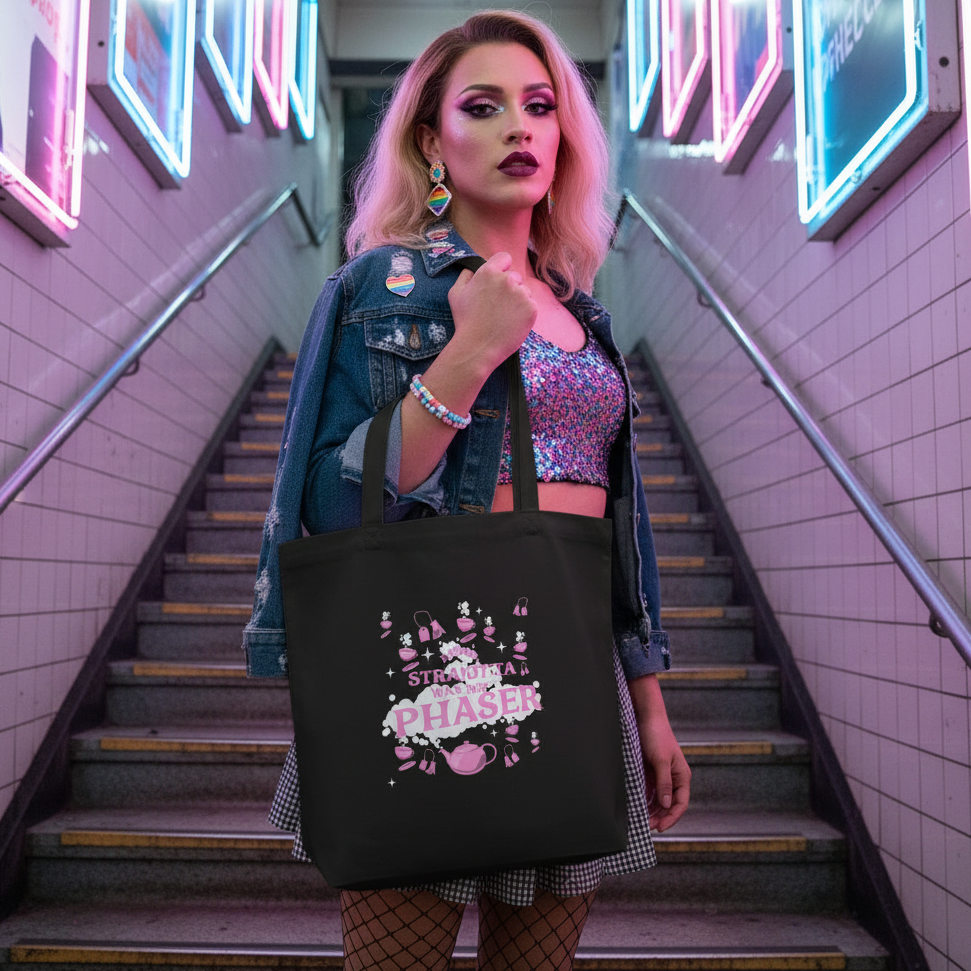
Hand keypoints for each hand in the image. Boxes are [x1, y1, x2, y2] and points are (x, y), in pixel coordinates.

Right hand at [447, 251, 536, 371]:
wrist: (477, 347)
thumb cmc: (465, 321)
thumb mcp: (456, 294)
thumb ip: (465, 276)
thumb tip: (472, 270)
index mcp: (489, 272)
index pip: (504, 258)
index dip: (501, 268)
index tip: (498, 281)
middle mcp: (507, 279)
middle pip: (515, 276)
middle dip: (508, 288)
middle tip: (497, 306)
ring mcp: (521, 294)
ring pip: (524, 291)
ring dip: (518, 300)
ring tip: (504, 317)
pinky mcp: (531, 308)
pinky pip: (531, 305)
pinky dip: (524, 313)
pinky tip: (512, 323)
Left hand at [627, 674, 689, 831]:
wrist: (645, 717)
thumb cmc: (657, 735)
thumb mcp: (661, 760)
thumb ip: (665, 783)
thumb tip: (667, 804)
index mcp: (682, 776)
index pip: (680, 803)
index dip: (672, 817)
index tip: (661, 827)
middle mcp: (673, 779)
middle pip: (669, 805)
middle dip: (660, 817)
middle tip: (647, 826)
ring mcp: (661, 777)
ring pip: (659, 801)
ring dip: (652, 811)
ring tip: (642, 820)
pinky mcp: (651, 773)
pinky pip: (649, 792)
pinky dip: (645, 801)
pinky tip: (638, 807)